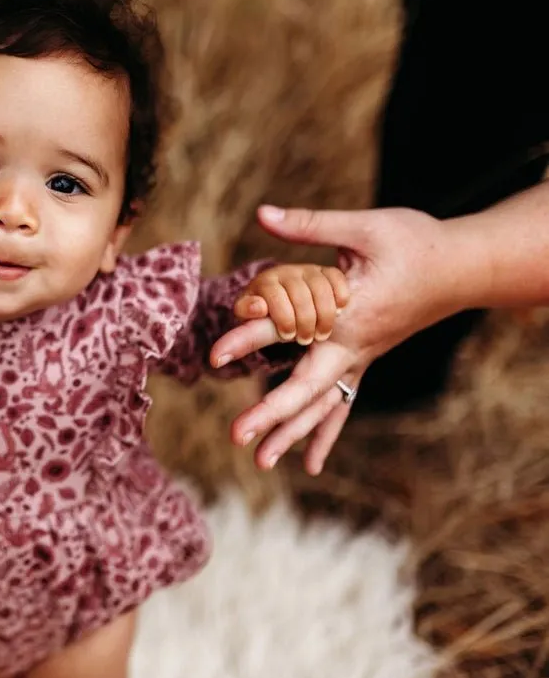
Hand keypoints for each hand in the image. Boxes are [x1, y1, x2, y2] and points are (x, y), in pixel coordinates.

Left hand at [209, 204, 459, 474]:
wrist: (462, 268)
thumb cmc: (414, 243)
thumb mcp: (363, 227)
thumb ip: (310, 226)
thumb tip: (263, 213)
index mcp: (346, 311)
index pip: (287, 327)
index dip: (249, 337)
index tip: (215, 355)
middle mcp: (351, 344)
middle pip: (306, 387)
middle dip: (270, 413)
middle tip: (236, 436)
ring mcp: (360, 357)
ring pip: (323, 405)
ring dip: (292, 433)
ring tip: (261, 463)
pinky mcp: (364, 360)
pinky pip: (341, 405)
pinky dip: (323, 433)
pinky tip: (309, 464)